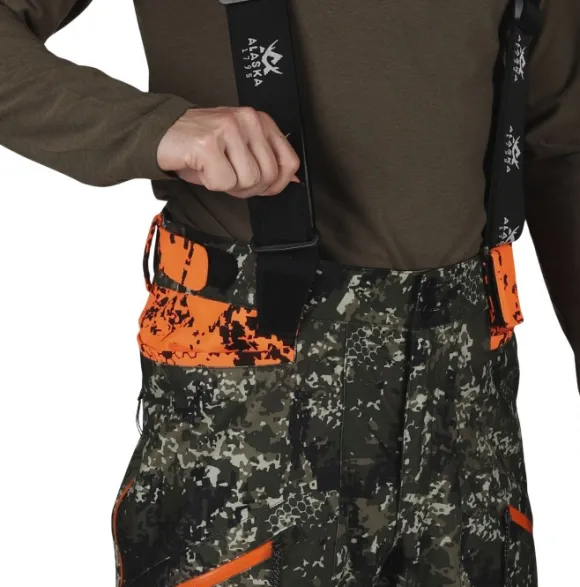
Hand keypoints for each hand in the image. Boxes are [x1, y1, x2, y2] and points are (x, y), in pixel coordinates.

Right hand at [157, 106, 300, 197]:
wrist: (161, 133)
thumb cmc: (200, 144)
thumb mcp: (240, 149)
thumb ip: (266, 161)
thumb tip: (291, 181)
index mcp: (259, 120)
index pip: (289, 161)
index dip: (277, 183)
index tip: (262, 186)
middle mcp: (247, 120)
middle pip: (268, 176)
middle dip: (248, 187)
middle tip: (229, 177)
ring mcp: (228, 129)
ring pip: (248, 181)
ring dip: (229, 186)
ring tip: (215, 170)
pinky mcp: (208, 143)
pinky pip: (223, 182)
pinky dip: (210, 183)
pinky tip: (202, 168)